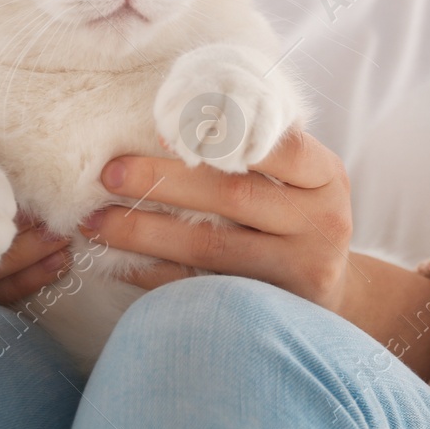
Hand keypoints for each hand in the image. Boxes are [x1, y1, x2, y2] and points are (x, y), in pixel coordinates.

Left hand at [78, 130, 429, 379]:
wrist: (334, 290)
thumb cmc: (300, 216)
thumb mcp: (303, 178)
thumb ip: (259, 151)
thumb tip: (171, 120)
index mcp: (326, 176)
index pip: (279, 145)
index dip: (221, 134)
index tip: (162, 128)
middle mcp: (320, 221)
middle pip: (234, 195)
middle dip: (164, 181)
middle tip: (110, 173)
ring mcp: (298, 270)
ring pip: (210, 248)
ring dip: (145, 233)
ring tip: (96, 221)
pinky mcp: (270, 308)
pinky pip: (198, 289)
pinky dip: (152, 275)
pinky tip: (116, 262)